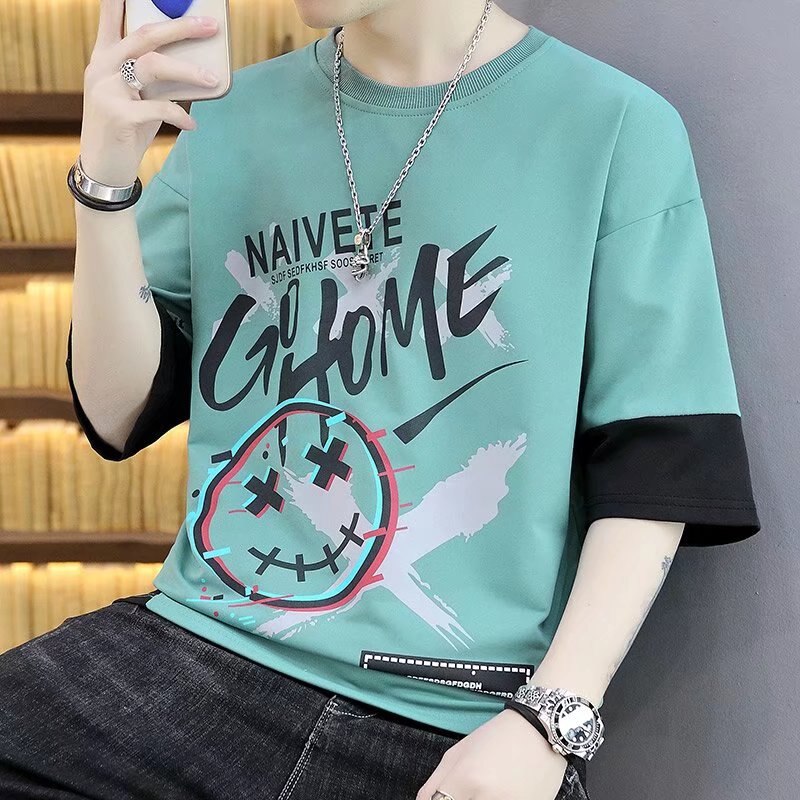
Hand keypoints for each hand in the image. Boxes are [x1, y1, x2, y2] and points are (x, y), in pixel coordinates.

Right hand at [79, 0, 220, 184]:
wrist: (104, 167)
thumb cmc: (126, 128)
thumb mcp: (136, 97)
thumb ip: (153, 78)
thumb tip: (194, 64)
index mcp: (104, 58)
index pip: (111, 18)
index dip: (121, 0)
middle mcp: (102, 68)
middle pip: (145, 35)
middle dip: (181, 28)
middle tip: (209, 27)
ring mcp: (107, 90)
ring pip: (154, 66)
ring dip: (189, 71)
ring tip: (213, 80)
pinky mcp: (118, 116)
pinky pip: (159, 108)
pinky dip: (181, 115)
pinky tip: (192, 125)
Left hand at [416, 708, 568, 799]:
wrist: (542, 731)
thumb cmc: (499, 737)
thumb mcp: (459, 752)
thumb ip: (435, 782)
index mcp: (467, 779)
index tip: (444, 796)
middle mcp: (488, 797)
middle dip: (460, 798)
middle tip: (468, 789)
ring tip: (488, 786)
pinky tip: (502, 790)